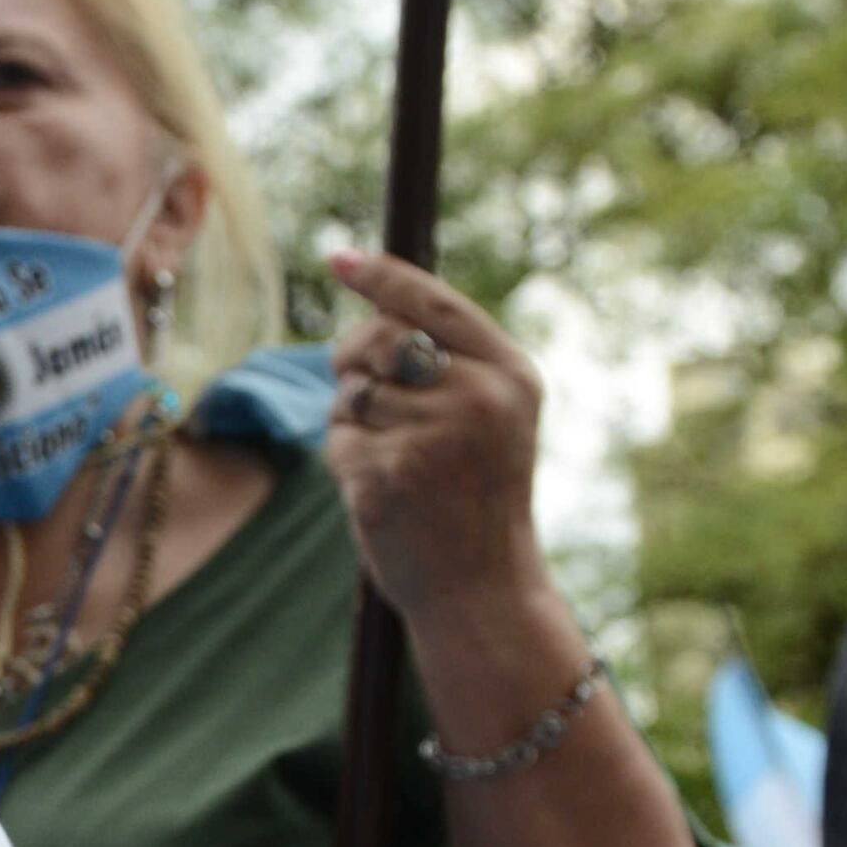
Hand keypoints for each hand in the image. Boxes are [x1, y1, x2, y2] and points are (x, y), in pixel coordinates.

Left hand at [323, 248, 548, 631]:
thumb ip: (450, 360)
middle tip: (369, 399)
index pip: (433, 304)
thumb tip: (372, 306)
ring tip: (395, 459)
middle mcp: (478, 398)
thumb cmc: (478, 497)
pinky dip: (346, 463)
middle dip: (353, 361)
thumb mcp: (493, 417)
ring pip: (350, 393)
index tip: (339, 258)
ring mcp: (434, 436)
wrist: (484, 587)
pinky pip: (337, 441)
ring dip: (353, 422)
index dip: (381, 277)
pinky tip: (382, 492)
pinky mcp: (389, 474)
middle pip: (376, 340)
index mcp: (509, 374)